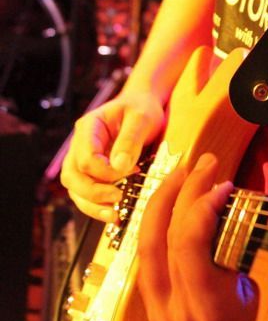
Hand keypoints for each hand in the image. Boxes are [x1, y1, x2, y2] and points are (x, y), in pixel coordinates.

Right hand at [60, 90, 163, 219]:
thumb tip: (120, 168)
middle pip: (72, 176)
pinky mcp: (91, 171)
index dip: (105, 172)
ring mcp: (82, 158)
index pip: (86, 157)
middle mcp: (80, 144)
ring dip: (92, 205)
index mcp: (89, 127)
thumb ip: (130, 140)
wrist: (143, 105)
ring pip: (74, 188)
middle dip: (93, 193)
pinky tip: (114, 213)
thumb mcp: (142, 118)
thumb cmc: (141, 108)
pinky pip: (85, 193)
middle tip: (118, 199)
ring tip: (115, 215)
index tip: (132, 171)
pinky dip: (96, 206)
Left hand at [138, 153, 258, 320]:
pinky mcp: (156, 308)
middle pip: (168, 237)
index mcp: (210, 309)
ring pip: (148, 244)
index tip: (225, 184)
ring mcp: (161, 312)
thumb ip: (254, 255)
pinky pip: (148, 257)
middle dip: (186, 190)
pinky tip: (171, 204)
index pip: (190, 244)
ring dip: (164, 202)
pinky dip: (158, 224)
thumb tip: (251, 203)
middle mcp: (177, 311)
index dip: (203, 205)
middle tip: (206, 162)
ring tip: (183, 174)